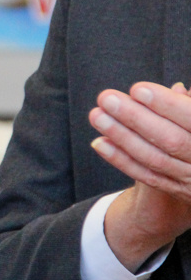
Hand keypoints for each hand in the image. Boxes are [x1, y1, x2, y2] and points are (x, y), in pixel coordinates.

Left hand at [90, 82, 190, 268]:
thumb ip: (189, 106)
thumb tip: (177, 89)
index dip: (167, 105)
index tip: (137, 90)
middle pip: (171, 141)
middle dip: (136, 118)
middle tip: (106, 99)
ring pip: (155, 159)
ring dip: (122, 137)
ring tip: (98, 116)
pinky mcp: (179, 190)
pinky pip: (147, 176)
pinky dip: (121, 160)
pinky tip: (100, 143)